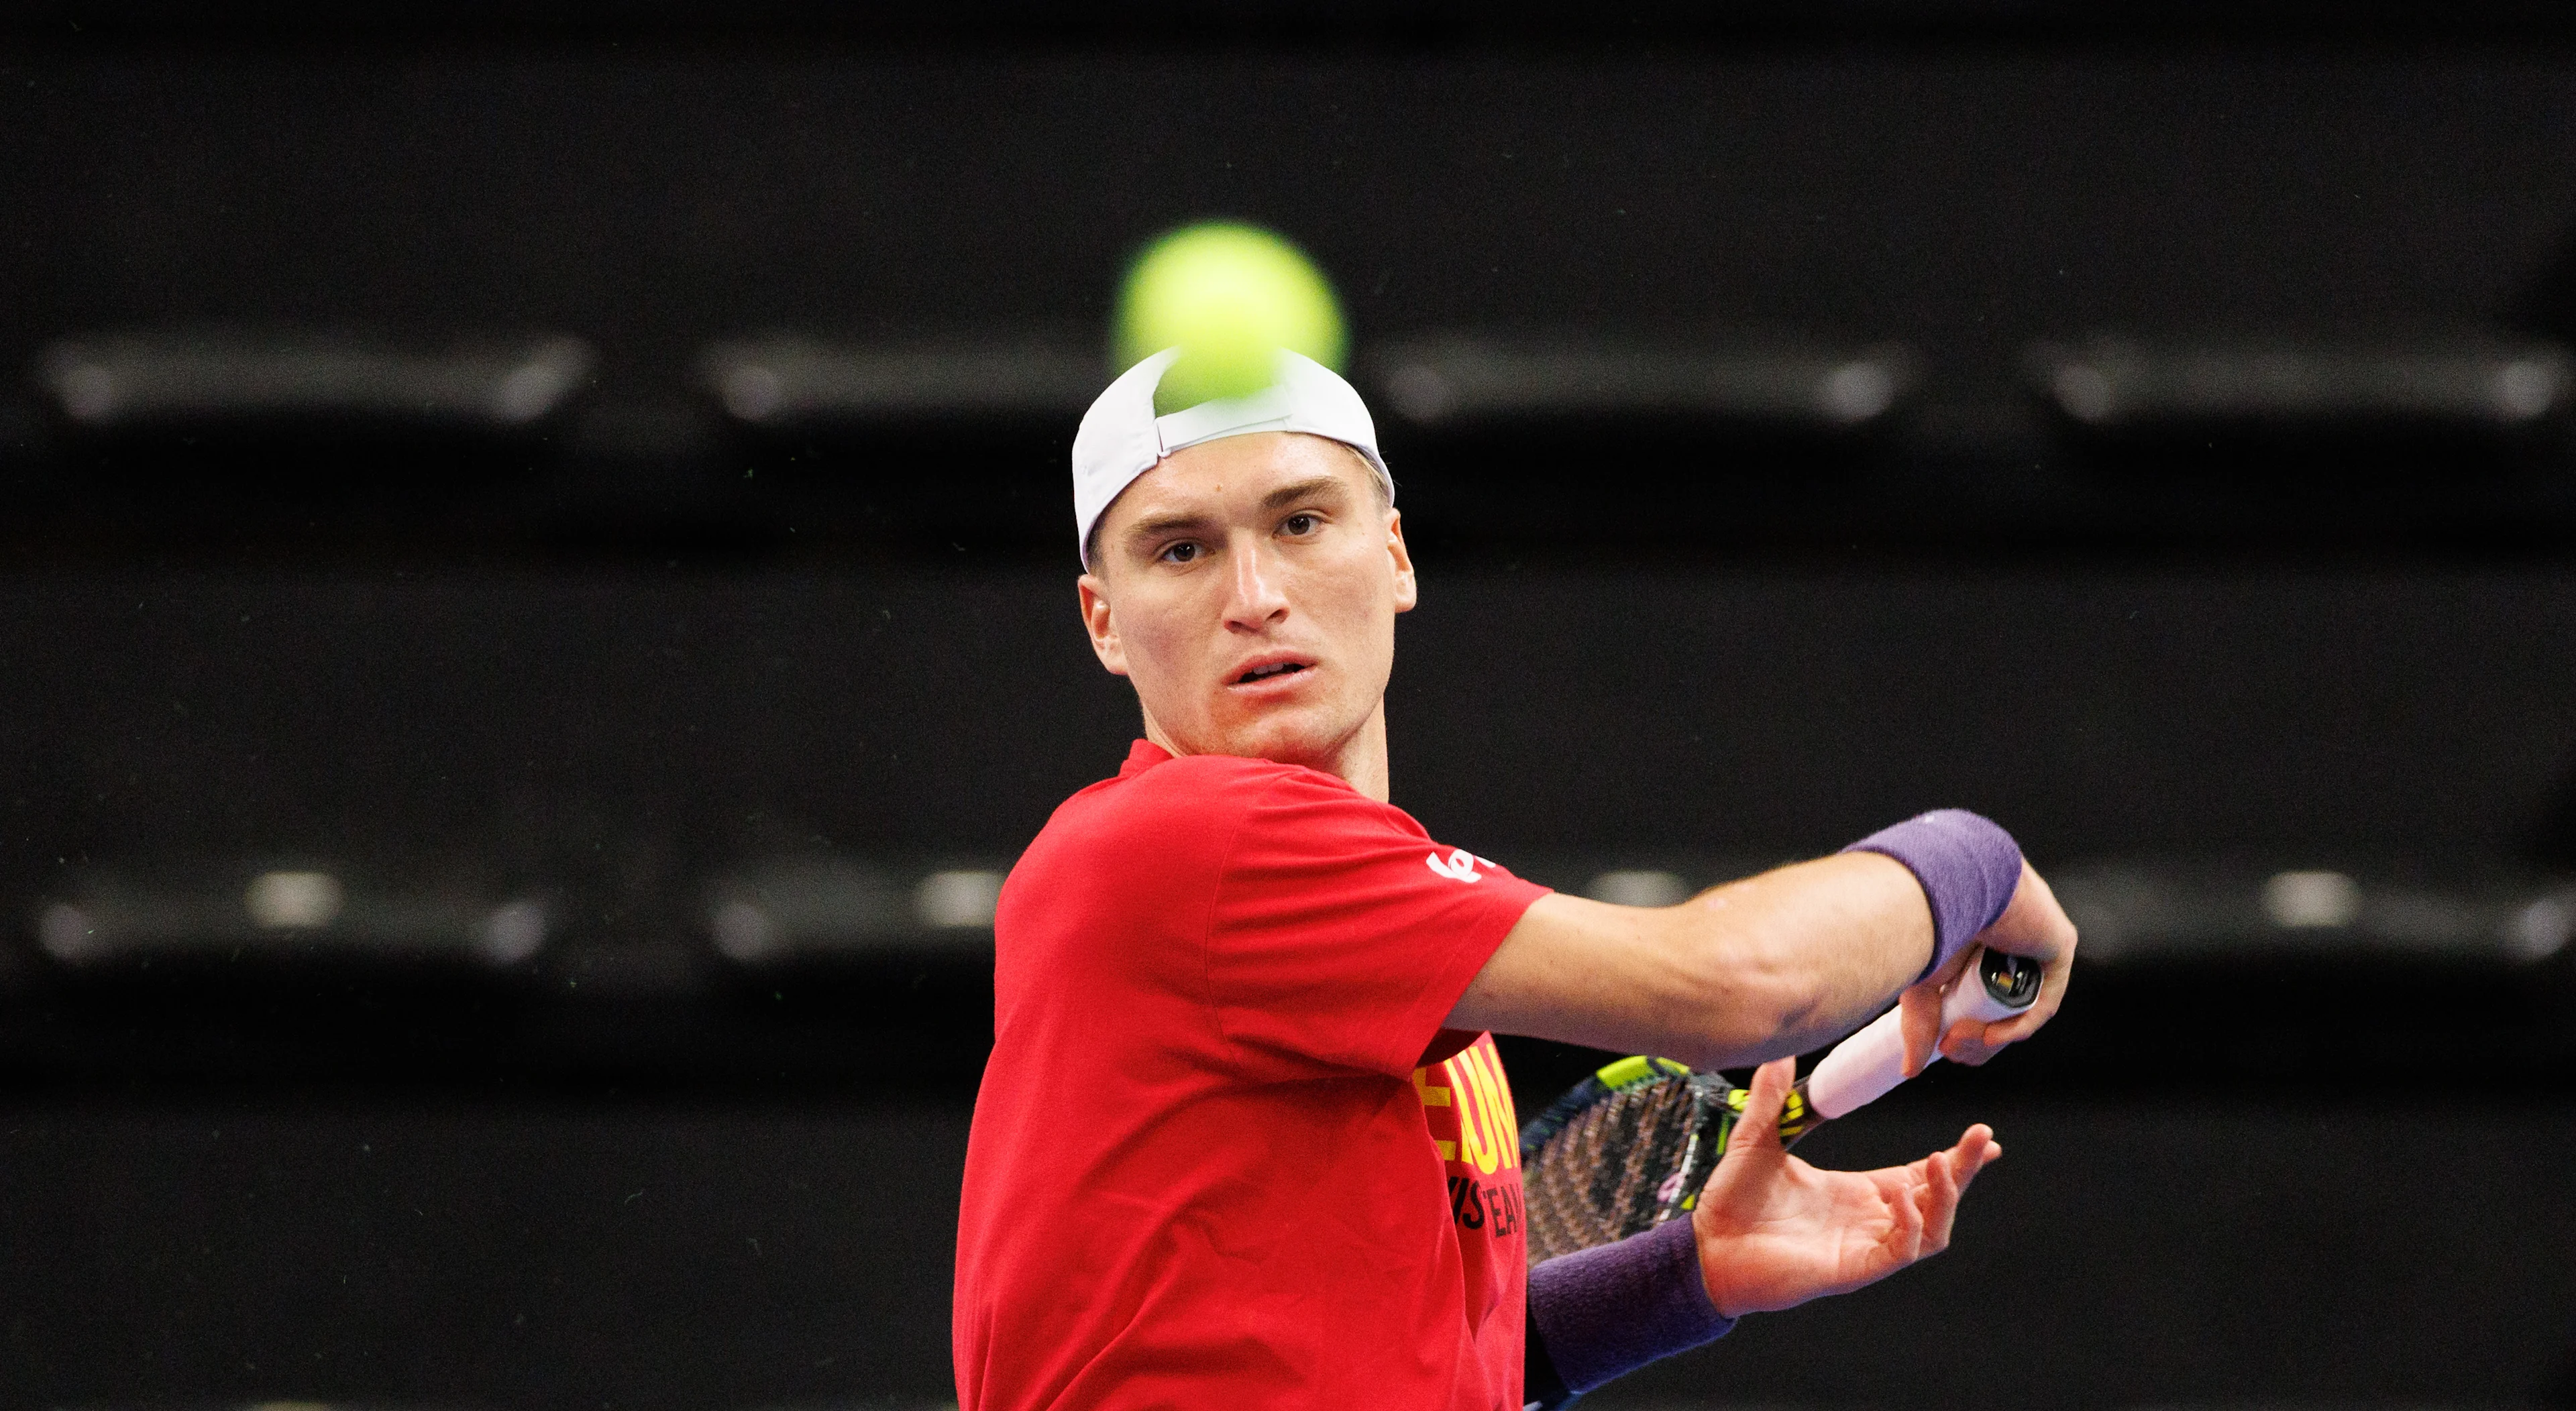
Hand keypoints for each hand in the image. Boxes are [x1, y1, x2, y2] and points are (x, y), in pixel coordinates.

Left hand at [1691, 1057, 2000, 1317]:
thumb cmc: (1731, 1203)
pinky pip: (1902, 1250)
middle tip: (1984, 1138)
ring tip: (1945, 1159)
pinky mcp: (1855, 1268)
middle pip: (1937, 1198)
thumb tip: (1779, 1053)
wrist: (1705, 1246)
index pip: (1919, 1176)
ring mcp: (1866, 1247)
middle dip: (1964, 1170)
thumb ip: (1771, 1098)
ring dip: (1945, 1195)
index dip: (1953, 1158)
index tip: (1983, 1137)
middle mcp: (1869, 1220)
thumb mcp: (1756, 1140)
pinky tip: (1902, 1193)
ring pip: (1933, 1228)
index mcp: (1856, 1192)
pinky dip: (1909, 1222)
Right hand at [1900, 858, 2077, 1073]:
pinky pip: (2044, 997)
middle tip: (1950, 1050)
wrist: (1949, 882)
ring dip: (1993, 1036)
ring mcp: (2036, 941)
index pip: (1982, 999)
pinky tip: (1991, 1037)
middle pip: (2003, 1007)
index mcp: (1979, 944)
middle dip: (1977, 1040)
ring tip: (1959, 1043)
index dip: (1966, 1030)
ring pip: (2023, 1004)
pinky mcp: (2057, 943)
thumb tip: (1909, 1070)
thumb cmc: (1926, 917)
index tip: (1943, 1047)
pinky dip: (2019, 1024)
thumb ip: (1918, 1024)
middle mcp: (2011, 940)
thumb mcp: (1918, 981)